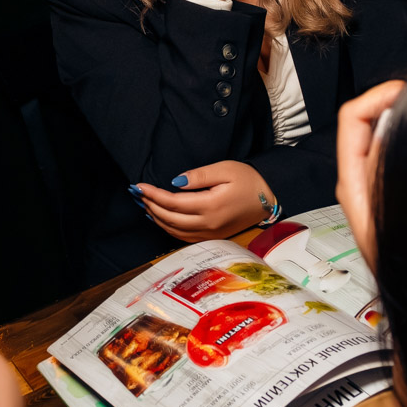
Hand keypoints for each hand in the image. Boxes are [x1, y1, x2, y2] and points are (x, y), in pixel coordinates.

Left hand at [136, 161, 272, 242]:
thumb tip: (175, 182)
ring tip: (144, 204)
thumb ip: (198, 176)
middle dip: (150, 206)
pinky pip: (184, 236)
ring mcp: (210, 233)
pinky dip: (168, 228)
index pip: (172, 202)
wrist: (269, 198)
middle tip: (138, 194)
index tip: (139, 186)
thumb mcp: (225, 170)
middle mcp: (208, 224)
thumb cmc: (249, 180)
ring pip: (174, 231)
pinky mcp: (213, 236)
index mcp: (210, 206)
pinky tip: (160, 219)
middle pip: (169, 219)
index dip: (153, 195)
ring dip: (156, 218)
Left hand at [335, 80, 404, 270]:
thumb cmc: (406, 272)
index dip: (379, 95)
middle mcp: (362, 182)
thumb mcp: (392, 213)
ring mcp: (380, 190)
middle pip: (373, 123)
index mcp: (354, 183)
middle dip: (402, 107)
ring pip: (394, 140)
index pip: (354, 119)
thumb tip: (393, 124)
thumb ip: (387, 168)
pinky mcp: (399, 196)